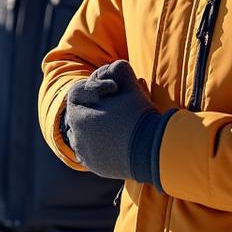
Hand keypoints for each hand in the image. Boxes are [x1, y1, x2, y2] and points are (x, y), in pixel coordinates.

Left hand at [63, 60, 163, 183]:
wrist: (154, 151)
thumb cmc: (140, 115)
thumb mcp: (130, 85)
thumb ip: (118, 69)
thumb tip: (115, 65)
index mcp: (79, 115)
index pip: (76, 94)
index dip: (95, 87)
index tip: (114, 90)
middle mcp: (77, 136)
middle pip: (79, 113)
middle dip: (94, 106)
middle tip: (115, 105)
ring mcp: (85, 154)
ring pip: (82, 134)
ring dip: (93, 125)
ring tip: (113, 122)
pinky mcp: (95, 166)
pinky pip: (90, 152)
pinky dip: (98, 144)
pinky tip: (113, 140)